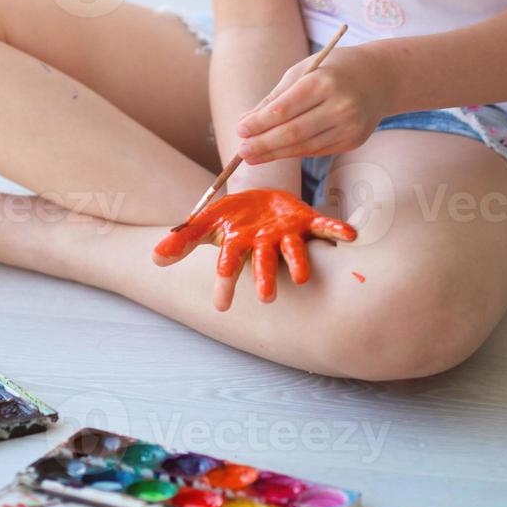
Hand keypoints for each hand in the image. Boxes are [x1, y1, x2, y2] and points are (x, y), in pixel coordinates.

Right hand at [152, 189, 356, 310]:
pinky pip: (325, 227)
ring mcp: (288, 235)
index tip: (221, 306)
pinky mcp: (307, 221)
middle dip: (265, 280)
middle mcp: (266, 244)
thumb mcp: (207, 223)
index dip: (224, 284)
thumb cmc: (234, 218)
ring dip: (299, 263)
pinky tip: (350, 235)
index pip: (228, 265)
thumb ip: (183, 239)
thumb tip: (155, 259)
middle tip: (266, 298)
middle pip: (264, 263)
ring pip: (294, 251)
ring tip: (301, 277)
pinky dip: (337, 231)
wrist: (262, 201)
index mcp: (240, 245)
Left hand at [235, 45, 392, 163]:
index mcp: (324, 82)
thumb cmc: (334, 70)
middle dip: (264, 144)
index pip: (285, 109)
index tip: (240, 129)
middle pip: (293, 132)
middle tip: (242, 151)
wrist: (380, 78)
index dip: (260, 123)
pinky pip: (317, 151)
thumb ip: (275, 97)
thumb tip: (244, 122)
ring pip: (304, 146)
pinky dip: (294, 152)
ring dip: (275, 153)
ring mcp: (349, 127)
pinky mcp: (353, 141)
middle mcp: (340, 106)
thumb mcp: (303, 71)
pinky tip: (276, 153)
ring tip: (252, 156)